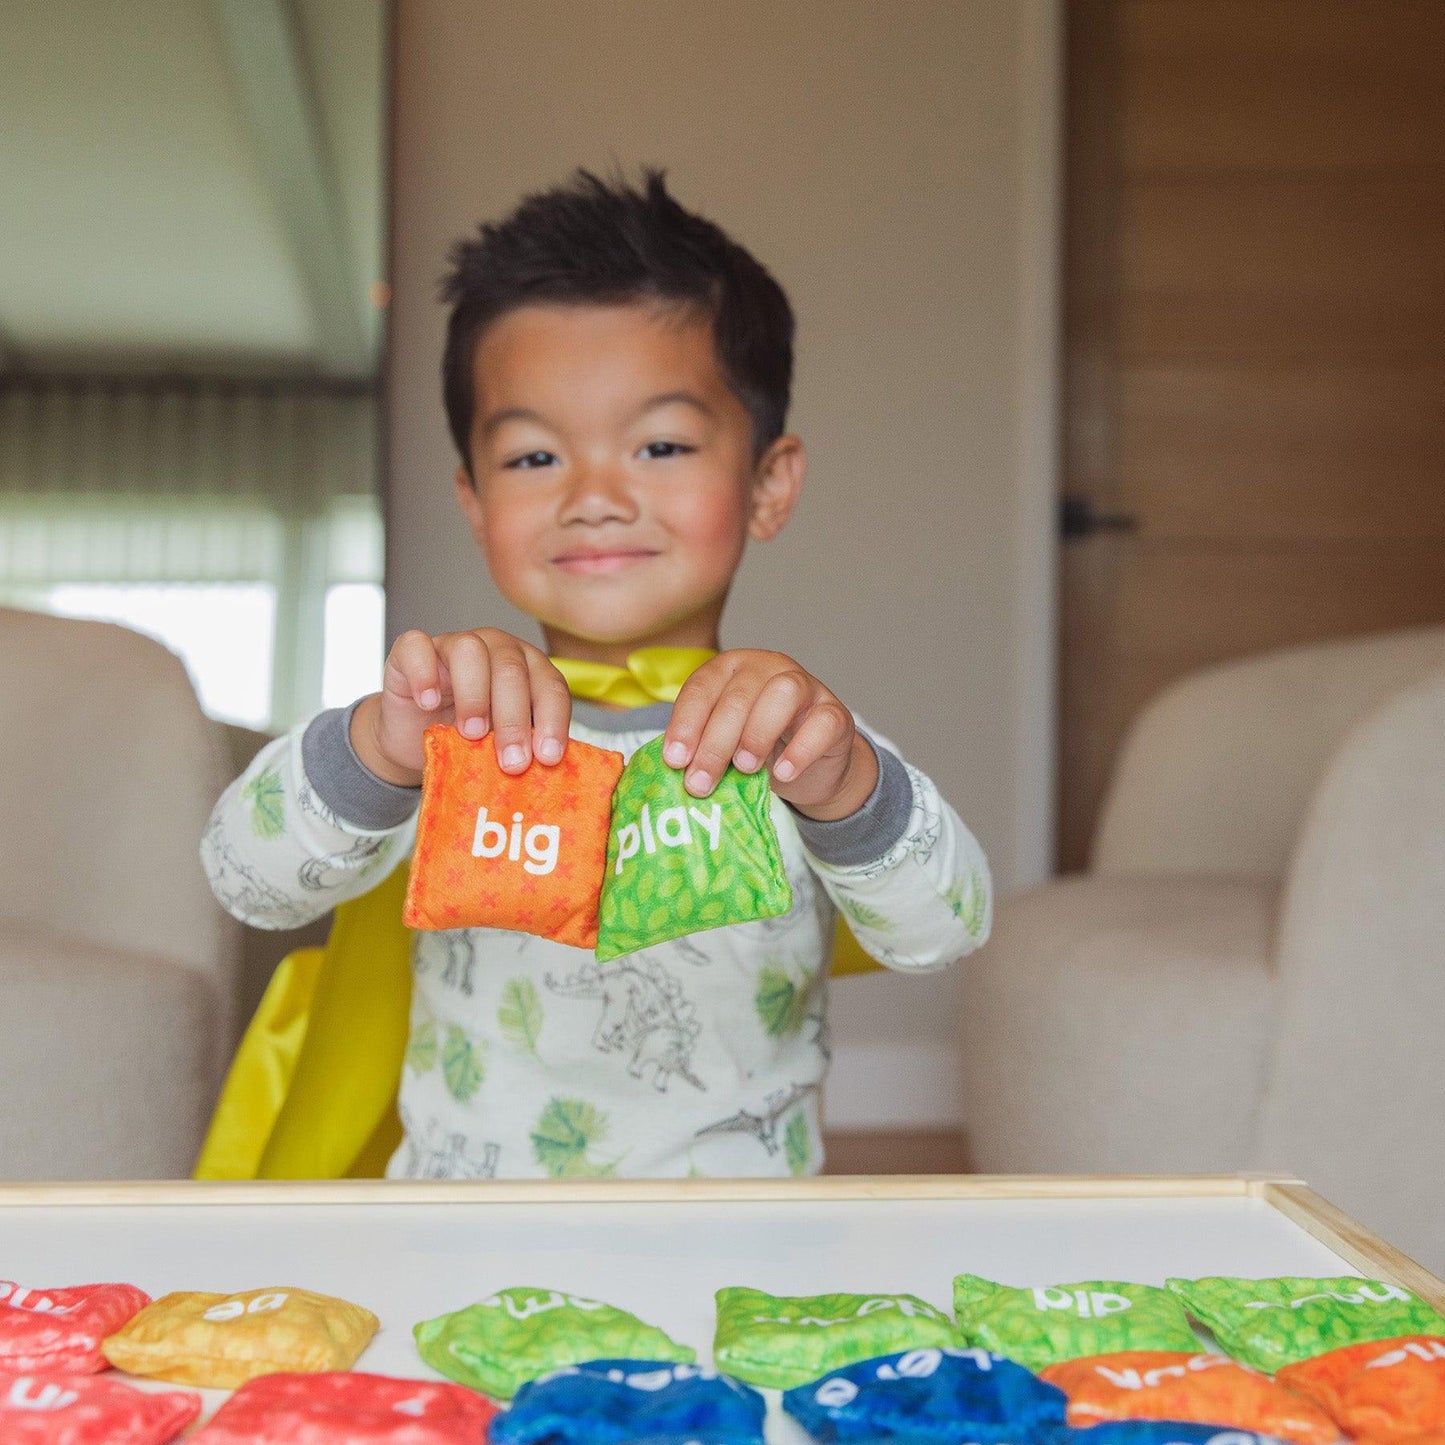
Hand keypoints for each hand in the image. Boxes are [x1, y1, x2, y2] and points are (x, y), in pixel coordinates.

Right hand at [350, 628, 570, 786]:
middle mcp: (496, 648)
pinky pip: (416, 646)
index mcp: (528, 669)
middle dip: (514, 719)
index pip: (549, 685)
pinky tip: (427, 703)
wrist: (414, 739)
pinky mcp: (411, 651)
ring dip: (474, 695)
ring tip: (471, 734)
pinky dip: (423, 674)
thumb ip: (520, 749)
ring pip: (470, 650)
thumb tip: (540, 772)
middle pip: (511, 669)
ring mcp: (452, 644)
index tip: (548, 757)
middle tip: (512, 762)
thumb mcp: (499, 748)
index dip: (552, 720)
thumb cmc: (465, 739)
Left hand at [662, 650, 877, 819]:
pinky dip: (801, 750)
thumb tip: (674, 770)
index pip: (703, 686)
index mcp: (731, 668)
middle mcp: (767, 667)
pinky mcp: (835, 713)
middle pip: (739, 696)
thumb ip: (701, 747)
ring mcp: (806, 686)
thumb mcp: (724, 745)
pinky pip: (822, 723)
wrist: (810, 768)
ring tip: (744, 769)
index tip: (674, 760)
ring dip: (757, 734)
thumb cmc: (758, 750)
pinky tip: (783, 773)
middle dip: (715, 742)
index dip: (685, 723)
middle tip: (700, 782)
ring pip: (783, 693)